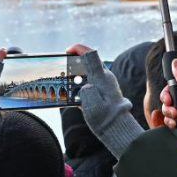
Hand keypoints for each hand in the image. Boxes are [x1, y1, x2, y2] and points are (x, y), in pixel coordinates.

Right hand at [65, 44, 143, 158]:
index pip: (91, 55)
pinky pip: (88, 81)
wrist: (116, 128)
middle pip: (88, 60)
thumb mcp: (94, 107)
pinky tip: (68, 91)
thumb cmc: (105, 119)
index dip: (79, 49)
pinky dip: (78, 82)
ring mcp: (103, 83)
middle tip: (61, 65)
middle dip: (74, 60)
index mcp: (102, 77)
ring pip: (87, 71)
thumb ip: (88, 93)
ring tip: (61, 78)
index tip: (67, 51)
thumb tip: (85, 86)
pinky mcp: (101, 90)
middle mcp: (104, 77)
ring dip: (75, 72)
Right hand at [159, 59, 176, 150]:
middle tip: (170, 102)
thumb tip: (176, 61)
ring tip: (176, 114)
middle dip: (166, 98)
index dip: (172, 77)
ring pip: (168, 103)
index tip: (170, 84)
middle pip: (169, 89)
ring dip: (168, 110)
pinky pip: (169, 115)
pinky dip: (171, 119)